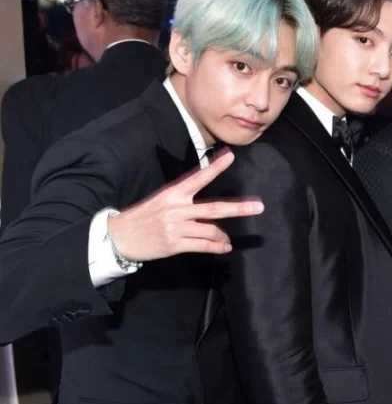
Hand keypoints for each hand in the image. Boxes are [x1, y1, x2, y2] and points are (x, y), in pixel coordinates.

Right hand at [106, 148, 262, 260]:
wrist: (120, 237)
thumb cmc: (144, 217)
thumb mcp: (162, 200)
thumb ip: (185, 199)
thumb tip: (211, 205)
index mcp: (173, 193)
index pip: (199, 177)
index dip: (215, 167)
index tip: (231, 156)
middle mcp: (177, 208)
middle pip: (215, 208)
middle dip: (239, 208)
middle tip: (259, 206)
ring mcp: (176, 227)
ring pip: (211, 230)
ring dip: (223, 236)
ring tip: (227, 239)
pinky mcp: (175, 244)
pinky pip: (203, 246)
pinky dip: (217, 247)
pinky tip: (224, 247)